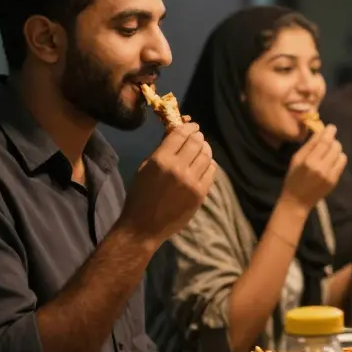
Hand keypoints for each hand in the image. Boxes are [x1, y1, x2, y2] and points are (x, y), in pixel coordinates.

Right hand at [118, 123, 215, 247]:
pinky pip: (211, 171)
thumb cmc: (140, 195)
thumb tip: (176, 133)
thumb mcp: (145, 168)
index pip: (180, 134)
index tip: (192, 125)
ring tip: (202, 148)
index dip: (189, 126)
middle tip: (198, 136)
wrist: (144, 226)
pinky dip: (209, 164)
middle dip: (198, 136)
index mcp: (160, 160)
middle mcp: (178, 168)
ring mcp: (192, 181)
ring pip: (207, 155)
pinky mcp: (201, 193)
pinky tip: (204, 164)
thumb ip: (161, 150)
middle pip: (197, 142)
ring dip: (206, 148)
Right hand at [282, 126, 346, 209]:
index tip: (331, 127)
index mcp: (308, 161)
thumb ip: (309, 146)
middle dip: (333, 141)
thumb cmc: (293, 178)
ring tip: (329, 152)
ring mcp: (329, 175)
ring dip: (336, 149)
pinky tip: (332, 160)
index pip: (324, 142)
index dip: (329, 132)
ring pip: (340, 153)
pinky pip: (342, 163)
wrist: (297, 201)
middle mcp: (321, 168)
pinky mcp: (335, 180)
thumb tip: (321, 132)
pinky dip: (339, 158)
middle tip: (328, 141)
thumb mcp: (296, 159)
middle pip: (334, 146)